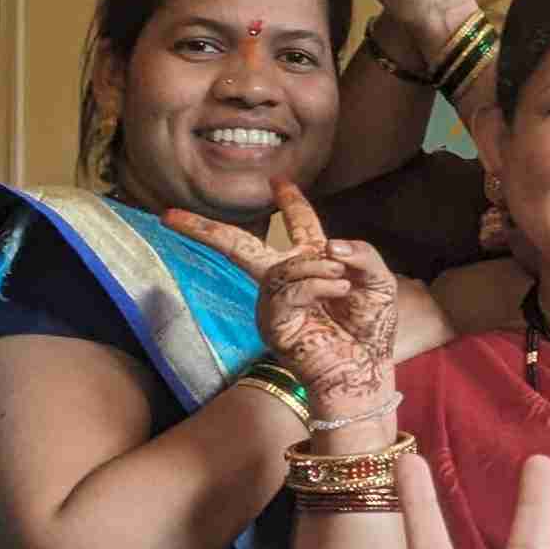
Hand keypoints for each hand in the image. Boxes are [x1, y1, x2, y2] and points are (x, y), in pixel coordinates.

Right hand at [167, 181, 399, 403]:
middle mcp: (288, 279)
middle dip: (205, 230)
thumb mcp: (379, 279)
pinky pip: (287, 289)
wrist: (364, 367)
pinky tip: (336, 289)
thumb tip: (329, 246)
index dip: (290, 201)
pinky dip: (316, 285)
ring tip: (341, 282)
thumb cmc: (371, 326)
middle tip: (171, 216)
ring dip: (316, 269)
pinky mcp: (272, 323)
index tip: (278, 181)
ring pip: (280, 268)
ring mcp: (275, 302)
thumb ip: (361, 252)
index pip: (299, 224)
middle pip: (239, 246)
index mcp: (314, 262)